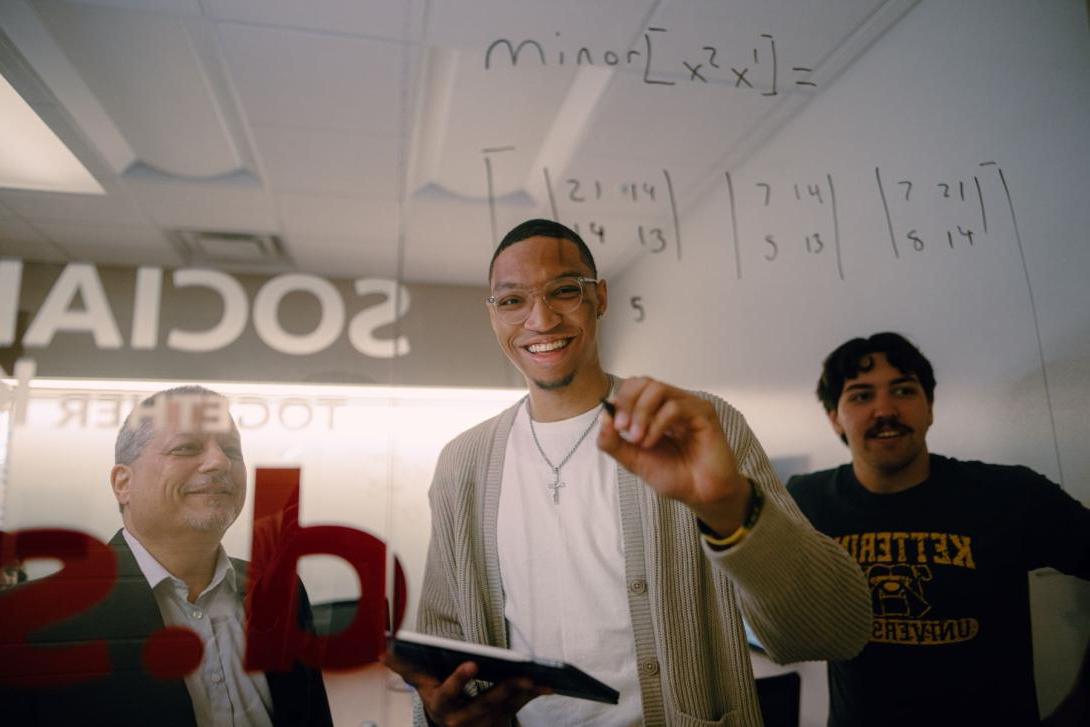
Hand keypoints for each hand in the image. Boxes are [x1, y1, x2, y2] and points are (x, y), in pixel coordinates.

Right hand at [381, 651, 549, 726]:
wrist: (454, 726)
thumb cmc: (439, 695)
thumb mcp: (422, 684)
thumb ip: (405, 667)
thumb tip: (383, 651)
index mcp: (442, 706)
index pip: (448, 694)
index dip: (459, 680)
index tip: (473, 663)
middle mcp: (463, 721)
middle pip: (485, 705)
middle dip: (504, 691)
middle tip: (522, 675)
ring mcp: (484, 724)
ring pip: (507, 707)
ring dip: (526, 693)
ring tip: (542, 677)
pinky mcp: (502, 722)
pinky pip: (520, 708)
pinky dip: (533, 695)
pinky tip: (550, 683)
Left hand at [598, 376, 751, 534]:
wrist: (700, 495)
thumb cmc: (673, 476)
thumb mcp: (633, 461)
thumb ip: (614, 443)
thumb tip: (602, 418)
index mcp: (657, 410)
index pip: (634, 387)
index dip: (621, 401)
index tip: (615, 426)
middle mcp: (673, 403)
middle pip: (644, 382)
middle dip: (628, 403)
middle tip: (624, 429)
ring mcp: (689, 406)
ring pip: (657, 389)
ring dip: (641, 414)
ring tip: (638, 440)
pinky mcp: (703, 413)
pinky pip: (674, 407)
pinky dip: (657, 424)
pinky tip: (652, 442)